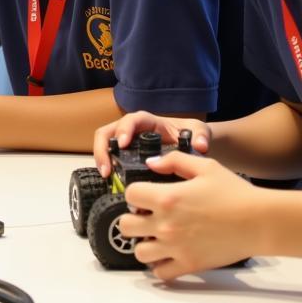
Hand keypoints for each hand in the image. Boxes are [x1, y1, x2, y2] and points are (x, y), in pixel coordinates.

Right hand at [93, 112, 211, 177]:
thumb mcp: (198, 130)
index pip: (131, 120)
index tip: (123, 144)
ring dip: (101, 158)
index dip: (124, 130)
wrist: (191, 142)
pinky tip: (111, 181)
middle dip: (102, 148)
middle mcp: (132, 130)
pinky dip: (108, 166)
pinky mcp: (126, 154)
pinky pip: (110, 156)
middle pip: (107, 132)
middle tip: (107, 169)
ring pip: (104, 144)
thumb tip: (199, 146)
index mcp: (148, 122)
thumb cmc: (191, 133)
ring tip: (106, 177)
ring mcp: (127, 142)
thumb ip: (201, 136)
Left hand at [120, 151, 259, 280]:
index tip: (145, 195)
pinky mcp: (189, 264)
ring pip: (139, 252)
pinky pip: (161, 272)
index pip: (129, 195)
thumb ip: (173, 161)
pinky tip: (168, 254)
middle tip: (146, 216)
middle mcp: (166, 224)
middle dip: (132, 219)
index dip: (135, 193)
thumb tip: (151, 163)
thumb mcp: (204, 166)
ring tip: (155, 236)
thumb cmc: (234, 193)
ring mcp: (176, 247)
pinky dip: (160, 265)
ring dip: (144, 243)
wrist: (259, 221)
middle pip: (124, 225)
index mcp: (167, 198)